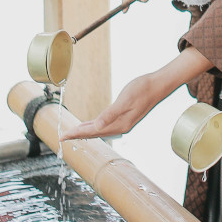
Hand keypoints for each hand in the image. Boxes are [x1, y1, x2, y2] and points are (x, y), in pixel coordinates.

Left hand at [61, 45, 212, 141]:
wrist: (159, 84)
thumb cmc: (142, 89)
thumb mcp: (125, 99)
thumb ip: (110, 114)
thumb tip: (96, 126)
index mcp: (120, 124)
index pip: (93, 131)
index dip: (77, 134)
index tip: (63, 136)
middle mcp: (121, 126)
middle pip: (95, 133)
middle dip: (78, 134)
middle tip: (62, 137)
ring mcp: (124, 122)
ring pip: (100, 130)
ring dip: (86, 131)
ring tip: (73, 133)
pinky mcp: (125, 116)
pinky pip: (106, 124)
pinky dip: (96, 126)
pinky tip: (91, 125)